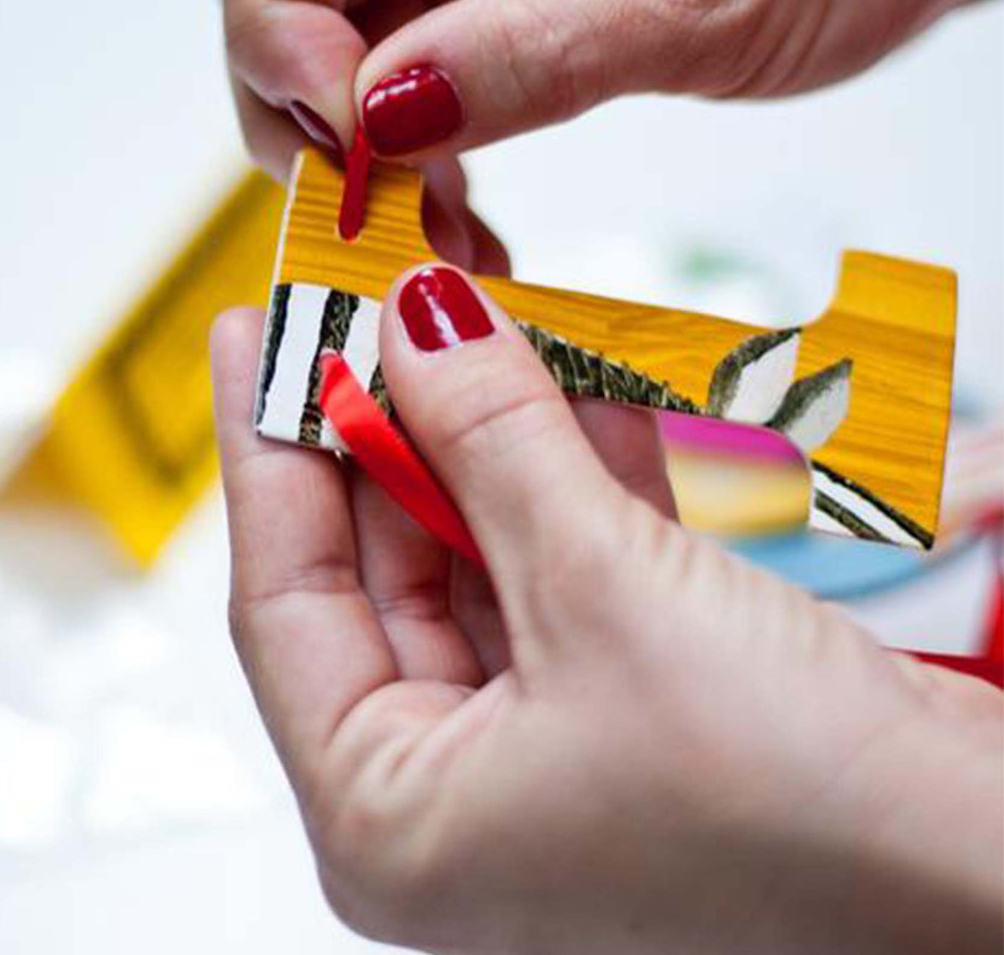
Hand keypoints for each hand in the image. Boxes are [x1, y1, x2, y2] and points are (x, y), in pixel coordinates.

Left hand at [213, 268, 1001, 954]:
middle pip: (374, 565)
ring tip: (455, 318)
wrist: (996, 882)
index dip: (263, 448)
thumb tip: (415, 321)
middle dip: (379, 423)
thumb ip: (492, 439)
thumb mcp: (603, 588)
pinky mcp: (616, 704)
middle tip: (366, 302)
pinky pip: (553, 565)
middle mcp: (448, 794)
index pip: (279, 597)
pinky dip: (558, 475)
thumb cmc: (804, 814)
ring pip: (469, 552)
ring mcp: (534, 751)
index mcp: (389, 817)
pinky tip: (553, 384)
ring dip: (476, 436)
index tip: (254, 330)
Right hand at [220, 0, 1000, 173]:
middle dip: (306, 115)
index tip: (350, 137)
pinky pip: (395, 99)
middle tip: (379, 214)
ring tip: (435, 243)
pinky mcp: (477, 13)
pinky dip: (409, 176)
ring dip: (357, 167)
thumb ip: (538, 49)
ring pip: (329, 59)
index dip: (280, 26)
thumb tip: (382, 114)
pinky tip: (463, 226)